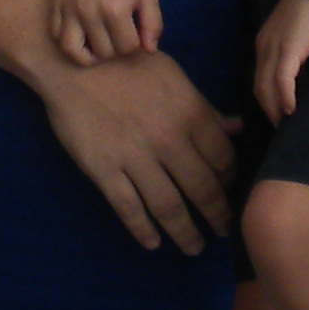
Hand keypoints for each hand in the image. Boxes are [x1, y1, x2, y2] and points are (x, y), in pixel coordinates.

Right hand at [35, 50, 236, 254]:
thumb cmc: (125, 62)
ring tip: (194, 247)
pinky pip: (129, 208)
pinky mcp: (104, 170)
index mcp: (189, 113)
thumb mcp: (172, 75)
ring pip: (169, 206)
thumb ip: (203, 106)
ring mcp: (135, 157)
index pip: (223, 158)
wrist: (72, 63)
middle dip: (217, 215)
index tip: (231, 192)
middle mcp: (168, 139)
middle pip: (203, 189)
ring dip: (185, 232)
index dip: (231, 180)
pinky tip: (153, 242)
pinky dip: (143, 230)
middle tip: (223, 231)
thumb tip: (237, 128)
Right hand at [49, 0, 161, 67]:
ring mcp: (69, 10)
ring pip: (73, 51)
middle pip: (103, 52)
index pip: (127, 47)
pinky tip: (80, 35)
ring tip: (95, 46)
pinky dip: (67, 41)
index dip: (133, 43)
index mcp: (115, 9)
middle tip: (116, 34)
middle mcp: (89, 12)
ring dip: (87, 54)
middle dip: (114, 47)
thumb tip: (149, 51)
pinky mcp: (56, 5)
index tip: (132, 30)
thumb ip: (153, 24)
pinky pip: (56, 35)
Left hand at [252, 0, 308, 122]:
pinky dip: (285, 98)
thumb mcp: (297, 33)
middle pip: (259, 87)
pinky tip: (292, 111)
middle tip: (280, 128)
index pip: (259, 79)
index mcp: (264, 44)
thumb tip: (301, 74)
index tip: (276, 115)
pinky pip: (282, 80)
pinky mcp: (288, 49)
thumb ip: (295, 51)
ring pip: (267, 87)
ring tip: (285, 126)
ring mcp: (274, 48)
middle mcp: (263, 48)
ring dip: (275, 110)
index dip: (266, 100)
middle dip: (268, 110)